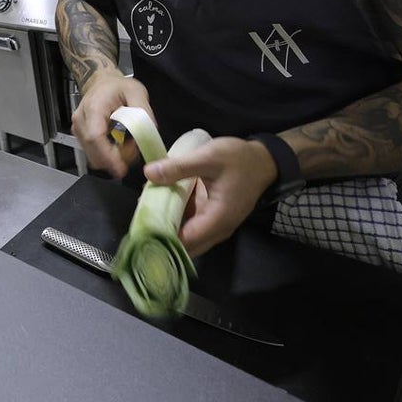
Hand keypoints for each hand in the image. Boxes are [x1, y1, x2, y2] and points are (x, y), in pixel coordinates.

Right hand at [70, 73, 154, 178]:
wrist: (101, 82)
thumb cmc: (117, 86)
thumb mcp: (136, 91)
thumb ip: (143, 111)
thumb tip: (150, 132)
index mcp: (94, 108)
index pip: (95, 137)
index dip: (108, 156)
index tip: (122, 168)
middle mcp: (81, 120)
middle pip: (93, 152)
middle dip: (115, 160)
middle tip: (133, 151)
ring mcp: (78, 130)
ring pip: (92, 156)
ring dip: (111, 159)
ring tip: (128, 146)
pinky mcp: (80, 136)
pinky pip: (93, 153)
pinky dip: (107, 156)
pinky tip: (119, 146)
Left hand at [144, 137, 277, 256]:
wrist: (263, 161)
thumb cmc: (239, 160)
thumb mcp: (209, 157)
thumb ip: (179, 167)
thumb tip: (148, 174)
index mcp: (218, 219)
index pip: (185, 241)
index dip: (161, 238)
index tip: (140, 228)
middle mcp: (217, 230)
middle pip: (185, 244)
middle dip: (161, 234)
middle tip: (138, 219)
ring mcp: (216, 225)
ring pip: (186, 235)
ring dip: (167, 224)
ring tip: (144, 209)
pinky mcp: (213, 218)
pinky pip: (191, 223)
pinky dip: (176, 215)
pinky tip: (160, 202)